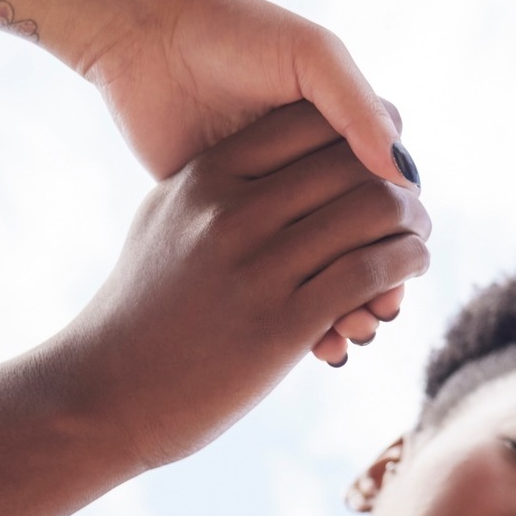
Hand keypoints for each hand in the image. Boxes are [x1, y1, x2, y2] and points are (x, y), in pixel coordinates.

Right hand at [46, 102, 430, 469]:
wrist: (99, 394)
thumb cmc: (141, 311)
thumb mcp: (165, 224)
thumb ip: (219, 186)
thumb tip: (287, 158)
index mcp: (204, 178)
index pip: (310, 121)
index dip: (361, 134)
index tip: (381, 158)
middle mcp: (231, 212)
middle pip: (352, 163)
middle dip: (398, 181)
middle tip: (412, 204)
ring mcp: (257, 267)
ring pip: (375, 212)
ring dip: (412, 223)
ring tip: (416, 238)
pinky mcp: (283, 323)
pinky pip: (374, 271)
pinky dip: (407, 263)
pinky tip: (409, 269)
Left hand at [78, 0, 416, 364]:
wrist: (142, 34)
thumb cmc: (235, 33)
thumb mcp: (309, 59)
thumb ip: (357, 110)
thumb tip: (403, 174)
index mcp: (343, 124)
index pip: (391, 189)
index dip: (404, 229)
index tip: (409, 263)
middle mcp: (311, 160)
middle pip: (361, 235)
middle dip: (377, 278)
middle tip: (380, 315)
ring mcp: (268, 187)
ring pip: (317, 258)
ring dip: (340, 299)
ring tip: (347, 334)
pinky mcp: (225, 205)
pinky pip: (266, 262)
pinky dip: (287, 298)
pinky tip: (302, 332)